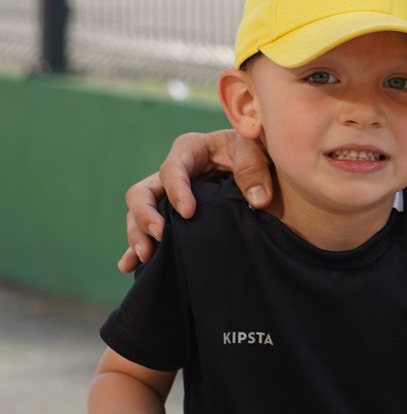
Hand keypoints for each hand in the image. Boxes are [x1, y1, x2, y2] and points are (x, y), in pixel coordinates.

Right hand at [120, 128, 273, 271]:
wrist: (268, 167)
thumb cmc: (260, 148)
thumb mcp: (258, 147)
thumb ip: (255, 167)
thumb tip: (257, 200)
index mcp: (191, 150)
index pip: (172, 169)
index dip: (176, 190)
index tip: (188, 213)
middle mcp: (173, 174)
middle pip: (143, 193)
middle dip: (145, 215)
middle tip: (159, 235)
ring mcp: (170, 197)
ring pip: (140, 215)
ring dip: (138, 235)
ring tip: (145, 256)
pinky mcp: (175, 217)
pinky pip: (150, 232)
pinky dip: (138, 248)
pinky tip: (131, 265)